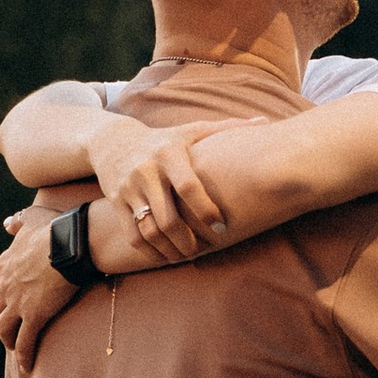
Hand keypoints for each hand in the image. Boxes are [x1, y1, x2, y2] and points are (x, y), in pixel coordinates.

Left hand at [0, 205, 78, 368]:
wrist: (70, 244)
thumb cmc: (56, 229)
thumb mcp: (31, 219)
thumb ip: (18, 222)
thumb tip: (7, 223)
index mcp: (5, 265)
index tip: (4, 305)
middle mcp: (6, 285)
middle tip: (9, 330)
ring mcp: (18, 302)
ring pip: (3, 328)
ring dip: (7, 340)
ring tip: (15, 349)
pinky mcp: (34, 316)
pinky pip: (25, 341)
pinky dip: (23, 355)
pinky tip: (27, 366)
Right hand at [91, 120, 227, 262]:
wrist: (113, 141)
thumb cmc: (165, 140)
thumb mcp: (191, 131)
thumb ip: (227, 128)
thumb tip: (264, 121)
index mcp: (169, 153)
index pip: (188, 187)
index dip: (206, 210)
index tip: (221, 227)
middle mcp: (146, 170)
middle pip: (168, 218)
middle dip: (188, 241)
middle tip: (204, 250)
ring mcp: (129, 188)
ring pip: (150, 231)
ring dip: (171, 250)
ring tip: (187, 255)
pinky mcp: (116, 202)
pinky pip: (133, 235)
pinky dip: (151, 252)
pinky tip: (167, 256)